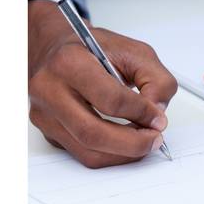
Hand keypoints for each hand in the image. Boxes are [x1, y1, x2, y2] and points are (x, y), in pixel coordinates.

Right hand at [27, 0, 176, 167]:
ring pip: (87, 150)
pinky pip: (81, 154)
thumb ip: (154, 78)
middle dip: (131, 143)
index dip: (140, 112)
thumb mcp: (132, 50)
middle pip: (93, 132)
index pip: (109, 98)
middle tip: (154, 140)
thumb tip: (157, 112)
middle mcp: (50, 90)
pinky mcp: (48, 131)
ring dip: (122, 154)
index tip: (159, 118)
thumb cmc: (92, 48)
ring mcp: (45, 114)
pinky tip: (125, 144)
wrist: (58, 50)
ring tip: (143, 143)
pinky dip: (109, 154)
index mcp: (70, 62)